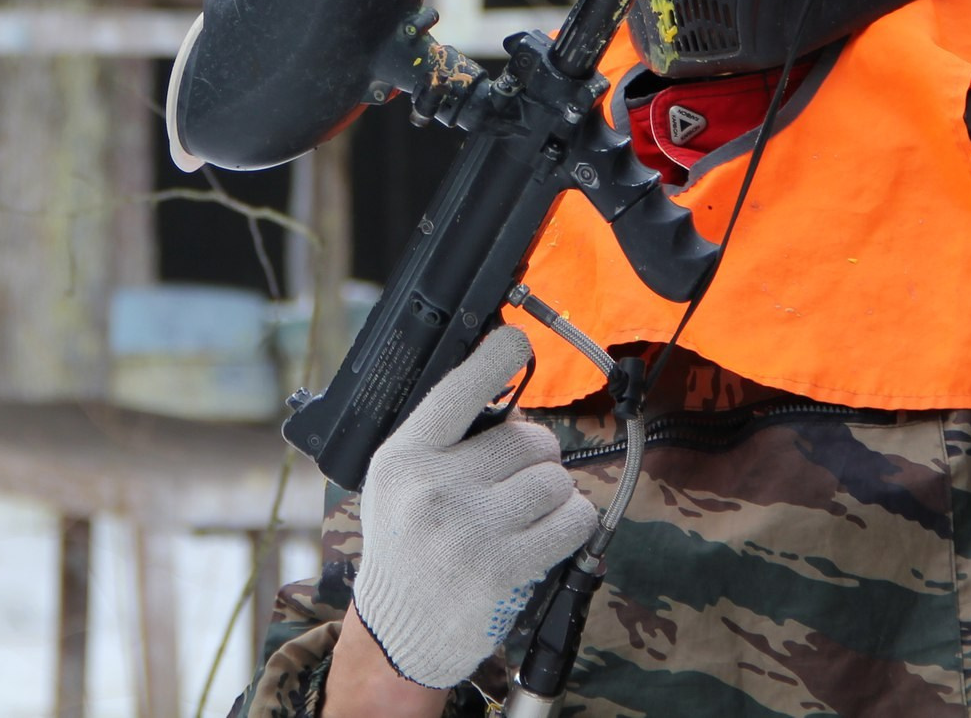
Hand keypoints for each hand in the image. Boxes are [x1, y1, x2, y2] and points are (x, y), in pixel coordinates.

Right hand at [344, 327, 596, 692]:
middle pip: (527, 438)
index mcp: (403, 457)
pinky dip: (572, 522)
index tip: (516, 341)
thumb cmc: (405, 546)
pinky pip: (570, 521)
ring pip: (554, 480)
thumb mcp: (398, 483)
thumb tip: (508, 396)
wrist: (399, 629)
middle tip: (519, 477)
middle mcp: (432, 487)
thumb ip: (441, 440)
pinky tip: (550, 532)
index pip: (457, 391)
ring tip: (529, 510)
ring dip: (555, 493)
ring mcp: (468, 529)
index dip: (495, 357)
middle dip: (538, 454)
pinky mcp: (501, 568)